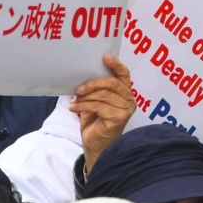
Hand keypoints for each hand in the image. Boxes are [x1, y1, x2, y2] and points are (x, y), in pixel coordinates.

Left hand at [74, 55, 135, 172]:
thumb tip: (81, 76)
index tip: (104, 57)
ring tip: (74, 101)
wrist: (95, 145)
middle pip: (112, 83)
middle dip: (93, 83)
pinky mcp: (118, 118)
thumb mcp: (94, 102)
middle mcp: (129, 100)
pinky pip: (99, 106)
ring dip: (85, 97)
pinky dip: (83, 106)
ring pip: (103, 95)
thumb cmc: (95, 122)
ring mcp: (125, 109)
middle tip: (78, 88)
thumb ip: (94, 90)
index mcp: (124, 93)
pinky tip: (74, 108)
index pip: (124, 75)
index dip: (116, 65)